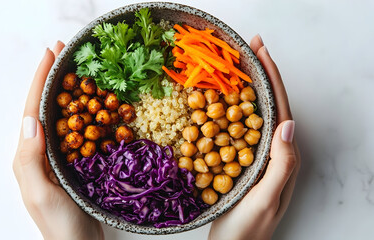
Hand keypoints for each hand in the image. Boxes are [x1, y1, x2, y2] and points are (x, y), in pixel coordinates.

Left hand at [13, 41, 103, 239]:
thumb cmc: (59, 224)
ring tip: (76, 68)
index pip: (33, 110)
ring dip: (68, 89)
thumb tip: (31, 119)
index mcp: (28, 155)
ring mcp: (59, 155)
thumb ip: (30, 159)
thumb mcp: (39, 193)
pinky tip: (93, 100)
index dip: (41, 80)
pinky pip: (78, 129)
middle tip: (63, 51)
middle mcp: (41, 150)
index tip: (51, 54)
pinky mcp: (75, 160)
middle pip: (46, 105)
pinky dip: (84, 109)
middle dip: (52, 77)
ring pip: (62, 114)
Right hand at [208, 35, 300, 239]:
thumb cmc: (248, 231)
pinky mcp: (241, 161)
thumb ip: (281, 165)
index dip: (272, 79)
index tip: (261, 53)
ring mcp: (257, 156)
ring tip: (239, 65)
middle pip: (269, 105)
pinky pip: (239, 127)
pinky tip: (221, 98)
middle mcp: (273, 153)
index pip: (280, 110)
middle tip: (250, 48)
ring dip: (248, 87)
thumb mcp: (266, 199)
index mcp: (283, 158)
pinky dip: (232, 107)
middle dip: (263, 74)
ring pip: (254, 113)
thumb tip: (287, 124)